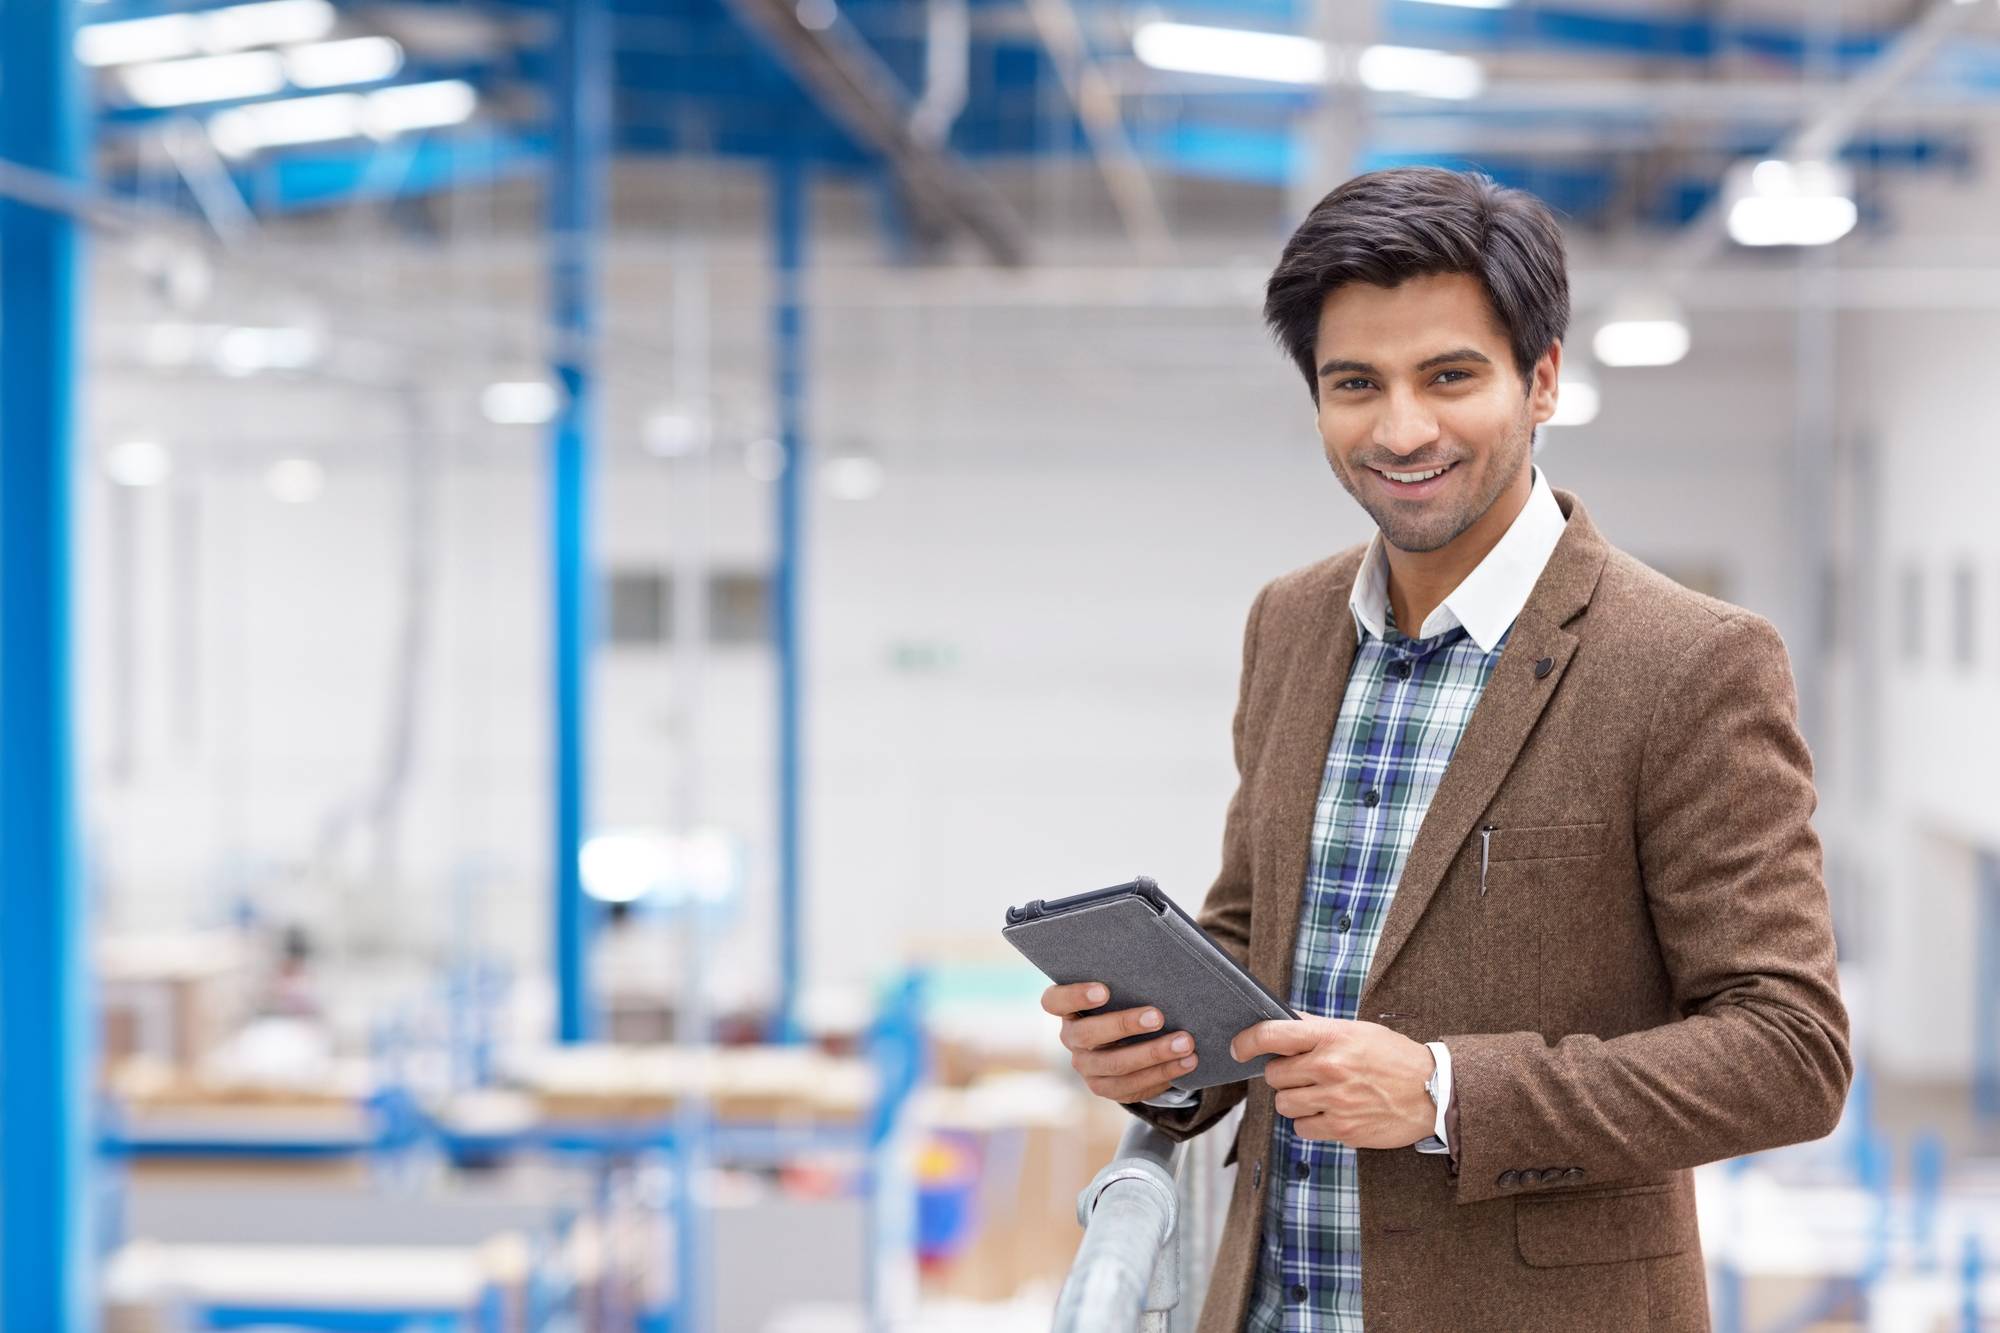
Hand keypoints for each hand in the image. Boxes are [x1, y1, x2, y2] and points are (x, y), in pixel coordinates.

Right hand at [1041, 982, 1199, 1102]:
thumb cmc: (1124, 1002)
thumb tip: (1163, 960)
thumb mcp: (1120, 990)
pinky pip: (1132, 1086)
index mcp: (1067, 1009)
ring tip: (1185, 1043)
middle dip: (1126, 1025)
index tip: (1103, 990)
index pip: (1055, 1001)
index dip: (1075, 996)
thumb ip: (1126, 981)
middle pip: (1089, 1035)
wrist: (1124, 1041)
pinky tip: (1186, 1063)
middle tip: (1159, 1016)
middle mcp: (1071, 1039)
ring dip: (1154, 1054)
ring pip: (1115, 1065)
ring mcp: (1087, 1067)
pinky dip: (1163, 1073)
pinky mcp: (1105, 1088)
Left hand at [1230, 1016, 1434, 1147]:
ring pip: (1284, 1104)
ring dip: (1295, 1101)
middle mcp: (1329, 1067)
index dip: (1247, 1041)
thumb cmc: (1393, 1057)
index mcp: (1332, 1037)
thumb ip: (1317, 1027)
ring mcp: (1335, 1100)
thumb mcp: (1357, 1030)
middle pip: (1274, 1075)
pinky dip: (1310, 1123)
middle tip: (1305, 1074)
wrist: (1433, 1091)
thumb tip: (1282, 1018)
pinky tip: (1330, 1113)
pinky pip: (1302, 1129)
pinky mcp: (1343, 1129)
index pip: (1273, 1034)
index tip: (1238, 1048)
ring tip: (1320, 1094)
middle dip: (1284, 1075)